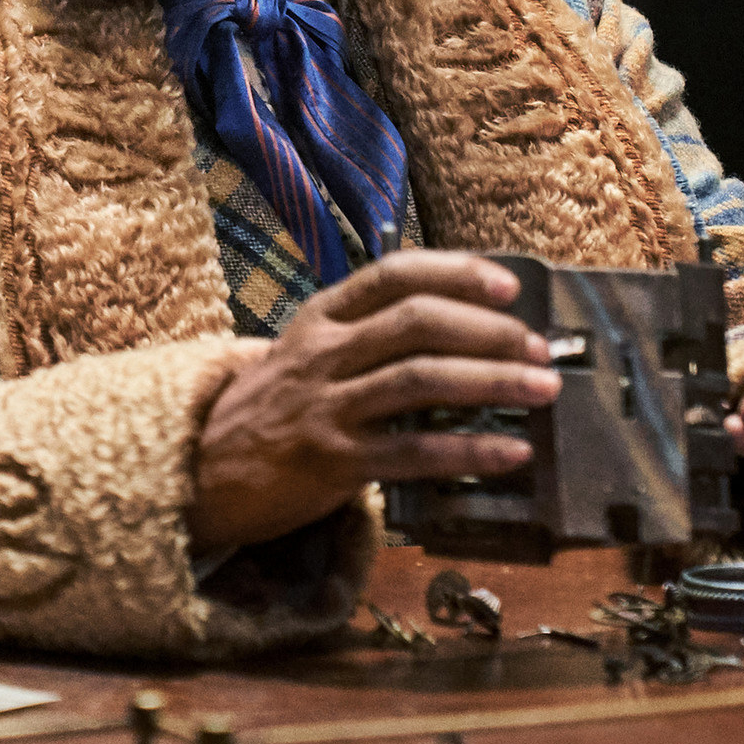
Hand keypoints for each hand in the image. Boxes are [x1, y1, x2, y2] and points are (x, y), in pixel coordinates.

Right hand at [187, 253, 558, 554]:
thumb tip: (461, 328)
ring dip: (493, 381)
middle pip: (417, 321)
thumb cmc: (271, 410)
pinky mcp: (333, 462)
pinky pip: (414, 453)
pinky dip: (471, 451)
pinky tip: (511, 453)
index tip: (508, 288)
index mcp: (321, 318)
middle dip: (490, 331)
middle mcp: (323, 353)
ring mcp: (326, 407)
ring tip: (543, 388)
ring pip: (421, 379)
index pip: (394, 274)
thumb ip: (366, 336)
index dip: (457, 273)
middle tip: (539, 348)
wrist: (200, 470)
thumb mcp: (306, 354)